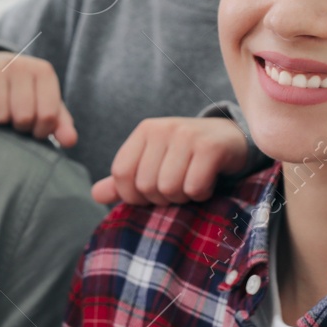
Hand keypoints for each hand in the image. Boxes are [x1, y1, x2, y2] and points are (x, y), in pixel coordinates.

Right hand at [0, 50, 76, 146]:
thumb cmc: (25, 92)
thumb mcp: (46, 103)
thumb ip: (61, 124)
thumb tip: (70, 141)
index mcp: (43, 72)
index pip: (48, 115)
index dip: (40, 131)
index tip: (35, 129)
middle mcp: (20, 65)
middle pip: (23, 117)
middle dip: (20, 127)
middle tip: (16, 120)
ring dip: (0, 122)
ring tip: (2, 112)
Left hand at [91, 116, 249, 205]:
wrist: (230, 138)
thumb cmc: (187, 155)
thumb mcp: (154, 162)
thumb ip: (126, 180)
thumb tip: (95, 195)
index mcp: (144, 131)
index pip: (121, 173)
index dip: (131, 195)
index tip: (149, 196)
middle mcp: (162, 129)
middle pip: (145, 185)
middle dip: (161, 198)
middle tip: (177, 188)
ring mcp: (187, 135)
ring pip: (169, 188)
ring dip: (182, 197)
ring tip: (191, 185)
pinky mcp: (210, 147)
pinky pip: (193, 187)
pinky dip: (200, 194)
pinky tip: (206, 183)